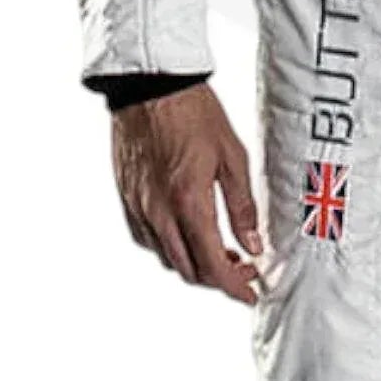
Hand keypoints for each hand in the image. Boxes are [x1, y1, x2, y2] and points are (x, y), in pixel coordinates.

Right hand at [110, 82, 263, 304]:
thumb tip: (253, 244)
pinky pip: (148, 240)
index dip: (234, 287)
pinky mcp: (127, 199)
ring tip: (220, 251)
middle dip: (217, 278)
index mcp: (188, 203)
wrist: (150, 87)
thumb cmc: (193, 112)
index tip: (249, 293)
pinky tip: (188, 234)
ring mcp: (139, 208)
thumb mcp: (232, 155)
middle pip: (188, 270)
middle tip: (242, 269)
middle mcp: (158, 213)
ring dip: (194, 264)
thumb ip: (242, 206)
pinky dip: (171, 248)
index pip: (212, 265)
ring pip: (167, 259)